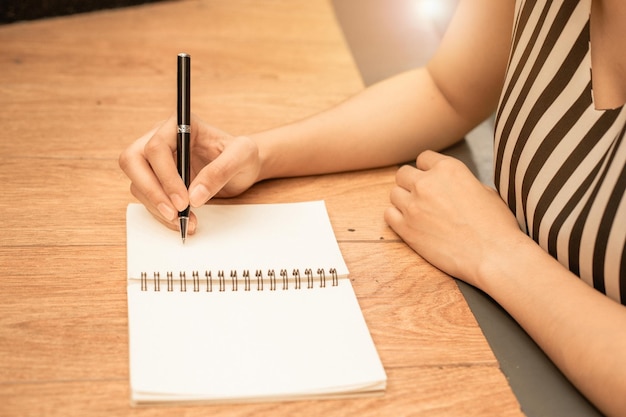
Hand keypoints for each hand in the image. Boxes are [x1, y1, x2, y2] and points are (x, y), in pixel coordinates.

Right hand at [119, 113, 260, 232]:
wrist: (243, 167)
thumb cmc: (243, 155)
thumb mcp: (243, 156)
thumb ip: (221, 171)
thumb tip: (194, 196)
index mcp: (180, 124)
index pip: (156, 147)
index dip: (166, 176)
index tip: (183, 200)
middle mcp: (162, 139)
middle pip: (132, 161)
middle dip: (150, 191)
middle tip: (173, 213)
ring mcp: (157, 160)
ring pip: (137, 183)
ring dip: (156, 206)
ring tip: (185, 221)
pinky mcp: (158, 180)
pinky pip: (148, 197)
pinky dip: (161, 213)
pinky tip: (183, 221)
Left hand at [384, 151, 522, 287]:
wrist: (493, 255)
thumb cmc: (496, 225)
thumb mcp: (484, 190)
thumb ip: (460, 182)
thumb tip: (451, 185)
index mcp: (448, 168)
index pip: (424, 158)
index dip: (427, 170)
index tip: (432, 180)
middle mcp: (426, 183)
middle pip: (403, 174)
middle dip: (411, 183)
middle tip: (422, 198)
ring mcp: (413, 205)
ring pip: (394, 194)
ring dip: (403, 201)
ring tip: (418, 213)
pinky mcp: (406, 228)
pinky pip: (388, 214)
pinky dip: (396, 217)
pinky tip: (410, 224)